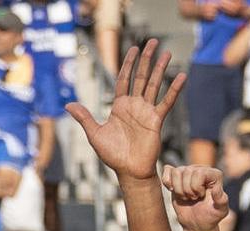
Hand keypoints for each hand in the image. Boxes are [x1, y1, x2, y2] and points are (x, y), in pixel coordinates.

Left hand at [69, 39, 183, 180]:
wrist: (129, 170)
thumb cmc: (112, 155)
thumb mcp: (94, 134)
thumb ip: (84, 117)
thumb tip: (68, 104)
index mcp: (119, 106)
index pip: (124, 79)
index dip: (128, 64)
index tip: (134, 49)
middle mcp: (134, 105)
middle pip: (141, 77)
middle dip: (146, 59)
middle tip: (153, 42)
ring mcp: (147, 111)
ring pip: (155, 85)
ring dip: (161, 69)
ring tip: (167, 53)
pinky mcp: (157, 120)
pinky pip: (166, 102)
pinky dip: (174, 89)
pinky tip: (181, 76)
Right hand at [159, 162, 228, 230]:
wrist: (197, 223)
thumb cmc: (211, 216)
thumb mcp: (220, 211)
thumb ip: (221, 200)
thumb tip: (216, 189)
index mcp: (214, 175)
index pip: (199, 173)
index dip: (196, 187)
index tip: (200, 196)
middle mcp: (201, 170)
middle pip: (186, 172)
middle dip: (187, 190)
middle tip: (193, 198)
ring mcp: (188, 172)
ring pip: (176, 172)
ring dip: (178, 189)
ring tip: (186, 196)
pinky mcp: (177, 177)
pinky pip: (167, 170)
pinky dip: (166, 181)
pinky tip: (173, 190)